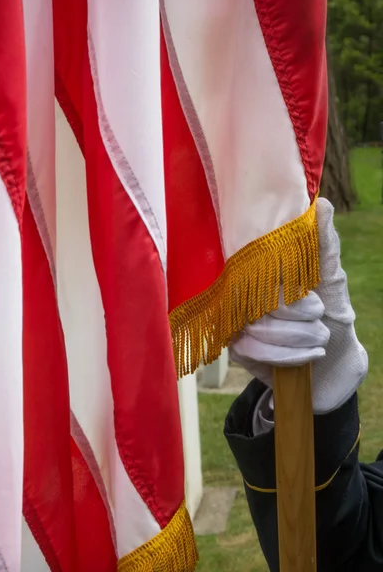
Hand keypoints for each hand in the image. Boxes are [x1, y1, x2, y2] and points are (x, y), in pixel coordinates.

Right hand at [230, 198, 367, 413]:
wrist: (334, 367)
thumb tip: (320, 205)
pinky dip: (287, 356)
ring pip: (257, 326)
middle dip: (299, 317)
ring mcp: (239, 320)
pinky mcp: (237, 348)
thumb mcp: (332, 282)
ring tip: (318, 340)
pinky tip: (307, 356)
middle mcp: (248, 293)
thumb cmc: (332, 318)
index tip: (316, 300)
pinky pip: (252, 349)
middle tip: (319, 320)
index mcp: (267, 273)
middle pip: (259, 299)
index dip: (288, 289)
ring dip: (297, 338)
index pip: (258, 266)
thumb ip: (323, 247)